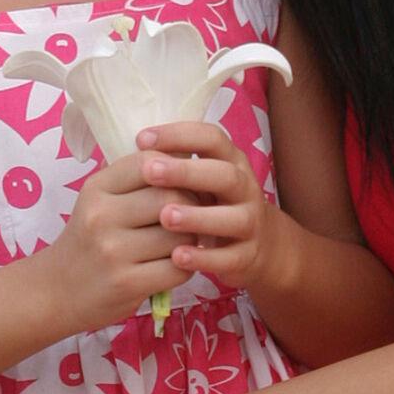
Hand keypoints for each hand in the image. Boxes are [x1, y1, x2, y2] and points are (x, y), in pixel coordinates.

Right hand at [45, 155, 191, 332]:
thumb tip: (188, 156)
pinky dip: (186, 267)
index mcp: (97, 188)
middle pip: (170, 197)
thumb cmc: (89, 241)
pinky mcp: (126, 283)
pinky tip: (176, 266)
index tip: (183, 184)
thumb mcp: (100, 201)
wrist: (57, 291)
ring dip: (191, 240)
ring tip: (182, 243)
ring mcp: (112, 251)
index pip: (149, 162)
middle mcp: (101, 215)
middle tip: (194, 216)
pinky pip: (178, 269)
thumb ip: (136, 180)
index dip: (176, 171)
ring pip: (179, 235)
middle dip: (192, 206)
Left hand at [138, 121, 274, 293]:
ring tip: (165, 217)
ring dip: (198, 217)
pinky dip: (204, 258)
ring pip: (232, 218)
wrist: (256, 246)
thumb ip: (175, 165)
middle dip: (187, 172)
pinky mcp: (247, 256)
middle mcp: (245, 189)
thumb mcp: (199, 180)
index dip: (179, 135)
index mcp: (231, 162)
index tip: (141, 139)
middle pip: (225, 175)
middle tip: (150, 171)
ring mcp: (250, 223)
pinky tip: (177, 257)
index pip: (211, 138)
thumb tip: (137, 148)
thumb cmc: (212, 204)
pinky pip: (229, 258)